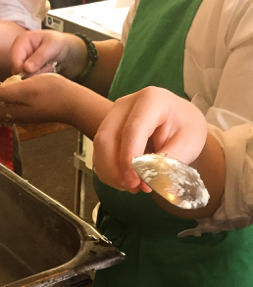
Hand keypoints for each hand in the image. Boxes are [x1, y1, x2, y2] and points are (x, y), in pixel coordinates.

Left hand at [0, 73, 73, 124]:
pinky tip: (13, 98)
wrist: (74, 103)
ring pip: (6, 113)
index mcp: (11, 111)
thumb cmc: (50, 92)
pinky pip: (17, 111)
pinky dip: (10, 106)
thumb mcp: (23, 89)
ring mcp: (26, 116)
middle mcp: (16, 117)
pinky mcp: (35, 114)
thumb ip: (2, 94)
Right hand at [10, 30, 87, 80]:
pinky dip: (37, 78)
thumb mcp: (52, 46)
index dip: (24, 70)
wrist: (65, 49)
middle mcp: (17, 52)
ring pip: (22, 78)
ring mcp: (20, 62)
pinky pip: (27, 80)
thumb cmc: (58, 43)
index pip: (15, 61)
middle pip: (16, 71)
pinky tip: (46, 72)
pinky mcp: (24, 71)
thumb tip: (26, 69)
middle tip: (48, 68)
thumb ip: (39, 56)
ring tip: (49, 68)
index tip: (39, 71)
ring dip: (36, 76)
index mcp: (20, 41)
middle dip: (33, 73)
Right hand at [92, 86, 208, 192]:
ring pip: (99, 148)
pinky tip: (125, 179)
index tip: (135, 182)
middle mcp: (125, 104)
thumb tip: (144, 182)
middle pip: (106, 138)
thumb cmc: (186, 129)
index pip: (132, 129)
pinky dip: (108, 172)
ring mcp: (112, 116)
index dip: (129, 158)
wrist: (179, 122)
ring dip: (111, 173)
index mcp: (151, 99)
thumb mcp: (187, 145)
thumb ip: (166, 163)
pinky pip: (98, 154)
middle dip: (115, 168)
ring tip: (133, 186)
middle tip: (134, 187)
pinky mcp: (106, 130)